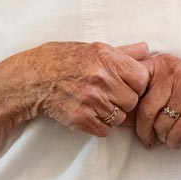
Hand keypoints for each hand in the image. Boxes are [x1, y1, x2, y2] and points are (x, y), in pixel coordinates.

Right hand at [14, 41, 150, 137]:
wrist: (34, 77)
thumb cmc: (65, 60)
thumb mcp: (94, 48)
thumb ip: (123, 51)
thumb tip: (146, 49)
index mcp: (107, 58)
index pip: (142, 79)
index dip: (136, 84)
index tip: (126, 84)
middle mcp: (101, 78)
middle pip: (132, 101)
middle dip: (123, 100)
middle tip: (108, 94)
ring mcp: (91, 100)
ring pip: (120, 118)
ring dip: (111, 114)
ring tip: (96, 103)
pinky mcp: (81, 118)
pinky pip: (105, 130)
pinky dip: (99, 126)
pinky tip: (88, 113)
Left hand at [134, 55, 180, 148]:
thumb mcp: (174, 71)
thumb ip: (151, 83)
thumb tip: (124, 110)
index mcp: (162, 63)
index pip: (133, 87)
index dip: (129, 107)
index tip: (128, 118)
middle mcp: (172, 74)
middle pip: (144, 110)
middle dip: (143, 130)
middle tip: (146, 138)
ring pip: (160, 126)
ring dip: (162, 137)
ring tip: (168, 134)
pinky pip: (175, 135)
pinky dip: (175, 142)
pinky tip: (179, 138)